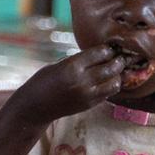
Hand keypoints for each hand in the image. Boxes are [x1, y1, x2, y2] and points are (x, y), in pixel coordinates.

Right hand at [2, 47, 125, 127]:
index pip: (100, 53)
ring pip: (114, 83)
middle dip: (118, 61)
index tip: (109, 48)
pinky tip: (108, 82)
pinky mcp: (89, 105)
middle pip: (111, 68)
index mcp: (72, 66)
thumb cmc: (42, 81)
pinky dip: (111, 87)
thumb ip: (77, 60)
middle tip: (120, 58)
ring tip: (116, 71)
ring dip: (117, 76)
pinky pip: (108, 94)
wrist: (35, 106)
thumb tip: (97, 55)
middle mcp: (82, 80)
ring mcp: (87, 94)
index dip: (107, 49)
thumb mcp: (58, 65)